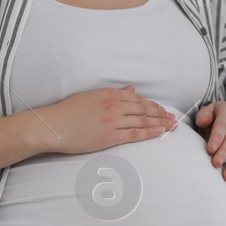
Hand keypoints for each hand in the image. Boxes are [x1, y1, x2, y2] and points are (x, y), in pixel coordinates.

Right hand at [33, 85, 175, 155]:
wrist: (52, 126)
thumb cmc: (68, 112)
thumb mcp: (91, 96)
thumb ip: (113, 93)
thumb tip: (131, 89)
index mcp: (109, 94)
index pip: (138, 99)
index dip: (153, 105)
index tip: (163, 110)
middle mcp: (113, 105)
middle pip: (144, 109)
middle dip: (161, 114)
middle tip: (173, 118)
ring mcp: (112, 121)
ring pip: (142, 121)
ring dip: (159, 123)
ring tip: (171, 126)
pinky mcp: (109, 136)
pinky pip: (134, 133)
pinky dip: (149, 132)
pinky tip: (159, 132)